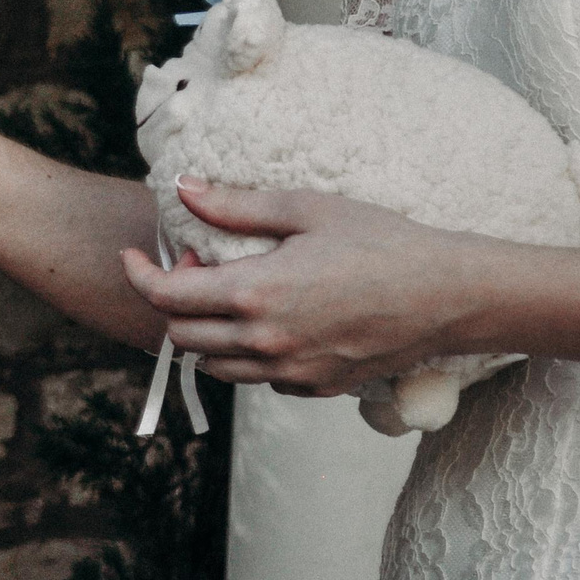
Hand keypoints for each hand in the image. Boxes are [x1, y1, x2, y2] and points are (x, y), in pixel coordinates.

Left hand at [119, 180, 494, 396]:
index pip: (168, 297)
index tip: (132, 255)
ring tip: (233, 292)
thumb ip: (235, 204)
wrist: (447, 294)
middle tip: (199, 265)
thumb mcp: (305, 208)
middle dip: (173, 301)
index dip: (139, 274)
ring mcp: (292, 373)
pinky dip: (246, 354)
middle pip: (181, 338)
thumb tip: (183, 190)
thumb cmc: (381, 241)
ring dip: (205, 332)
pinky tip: (271, 319)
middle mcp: (266, 343)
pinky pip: (259, 380)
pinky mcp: (317, 389)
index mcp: (256, 294)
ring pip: (215, 366)